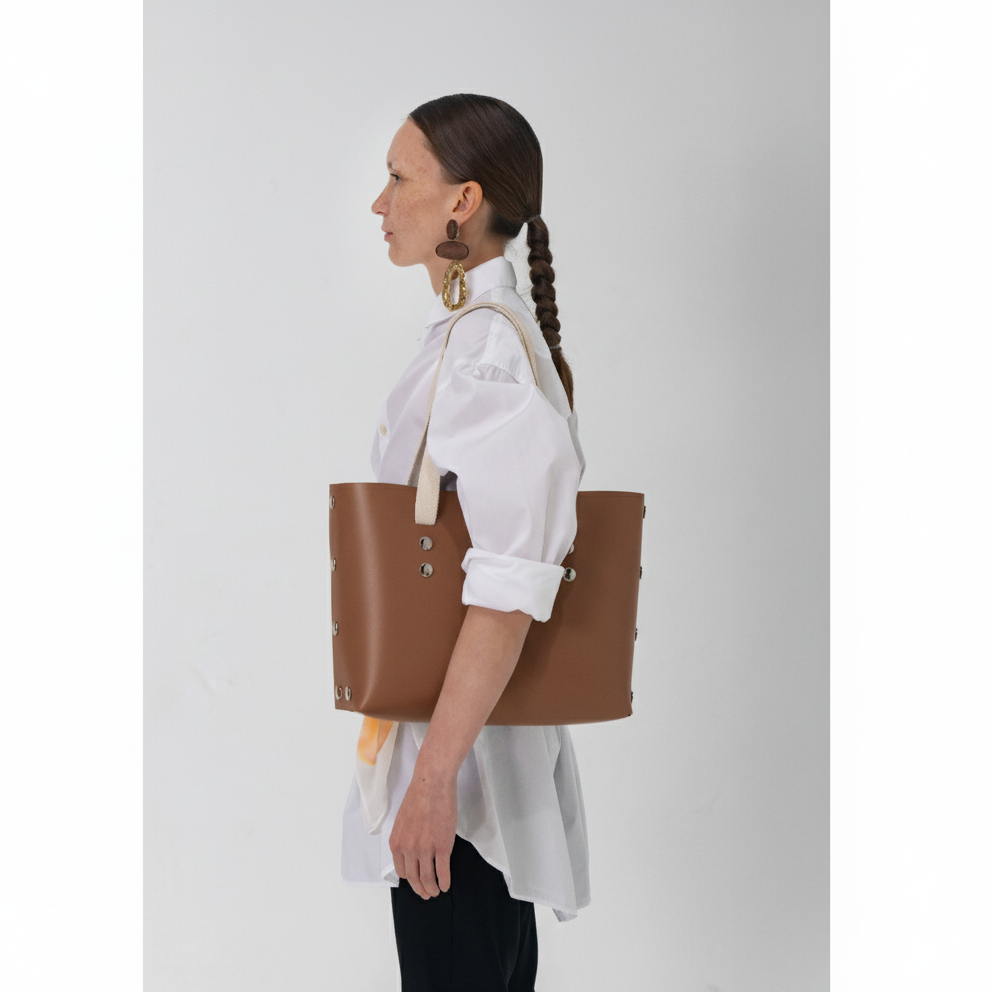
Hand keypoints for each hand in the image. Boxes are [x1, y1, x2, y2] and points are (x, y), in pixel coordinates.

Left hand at [389, 770, 457, 899]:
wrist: (432, 784)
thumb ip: (404, 838)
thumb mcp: (402, 820)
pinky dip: (445, 881)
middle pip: (414, 878)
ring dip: (433, 889)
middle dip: (421, 890)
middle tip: (427, 894)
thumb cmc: (418, 797)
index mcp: (396, 843)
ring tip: (437, 891)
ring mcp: (426, 848)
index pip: (402, 871)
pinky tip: (446, 885)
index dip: (410, 880)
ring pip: (428, 878)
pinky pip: (443, 871)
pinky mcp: (443, 846)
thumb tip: (410, 852)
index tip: (416, 882)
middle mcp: (408, 849)